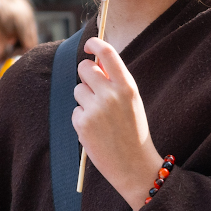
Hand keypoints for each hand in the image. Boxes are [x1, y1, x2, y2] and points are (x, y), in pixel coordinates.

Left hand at [73, 38, 163, 210]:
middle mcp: (110, 94)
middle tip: (94, 89)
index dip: (94, 44)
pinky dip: (82, 119)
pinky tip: (96, 132)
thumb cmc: (134, 132)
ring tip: (101, 118)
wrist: (134, 166)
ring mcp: (95, 108)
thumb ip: (115, 82)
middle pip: (85, 68)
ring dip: (85, 100)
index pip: (107, 53)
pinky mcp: (82, 123)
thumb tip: (95, 63)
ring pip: (78, 90)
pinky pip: (75, 111)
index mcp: (127, 86)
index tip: (89, 44)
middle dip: (86, 75)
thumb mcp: (132, 101)